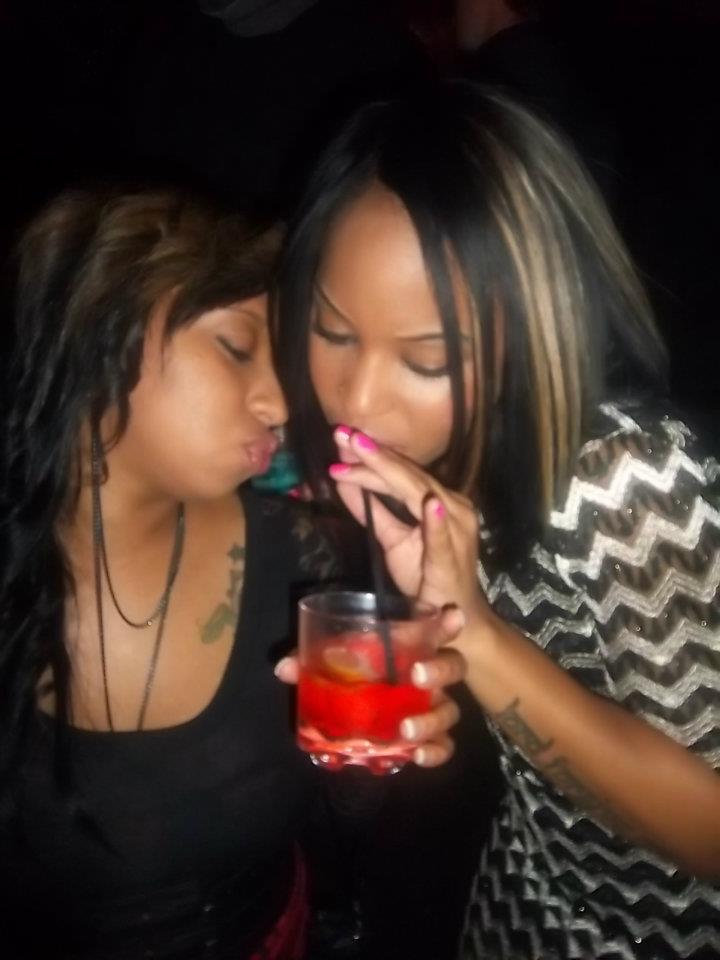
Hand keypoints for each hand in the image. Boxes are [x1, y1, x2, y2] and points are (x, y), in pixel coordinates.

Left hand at [274, 606, 467, 766]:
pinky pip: (444, 745)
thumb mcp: (333, 660)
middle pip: (453, 666)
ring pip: (450, 710)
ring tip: (405, 729)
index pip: (437, 628)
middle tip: (417, 676)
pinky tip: (417, 756)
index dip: (449, 622)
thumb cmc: (351, 672)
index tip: (452, 616)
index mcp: (410, 645)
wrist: (355, 713)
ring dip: (431, 719)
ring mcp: (432, 706)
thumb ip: (311, 659)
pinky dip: (435, 752)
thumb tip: (283, 667)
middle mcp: (429, 674)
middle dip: (440, 670)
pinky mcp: (429, 737)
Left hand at [328, 427, 490, 628]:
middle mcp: (453, 506)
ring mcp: (457, 529)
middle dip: (373, 454)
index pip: (401, 473)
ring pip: (418, 492)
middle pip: (407, 475)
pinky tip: (430, 504)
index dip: (371, 455)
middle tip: (343, 433)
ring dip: (388, 471)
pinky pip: (443, 536)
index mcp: (439, 500)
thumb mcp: (392, 538)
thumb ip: (371, 510)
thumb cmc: (425, 574)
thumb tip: (342, 480)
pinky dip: (437, 520)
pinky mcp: (452, 557)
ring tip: (362, 450)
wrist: (456, 613)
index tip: (342, 436)